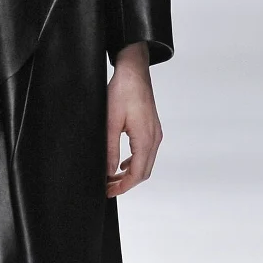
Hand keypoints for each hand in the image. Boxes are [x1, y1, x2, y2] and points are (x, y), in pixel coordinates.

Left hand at [106, 42, 161, 196]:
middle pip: (144, 172)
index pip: (138, 173)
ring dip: (130, 173)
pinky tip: (122, 163)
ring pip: (146, 163)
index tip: (108, 191)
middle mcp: (154, 138)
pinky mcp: (152, 128)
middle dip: (126, 183)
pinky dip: (134, 162)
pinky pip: (146, 152)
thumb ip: (110, 149)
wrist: (134, 71)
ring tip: (112, 177)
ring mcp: (155, 133)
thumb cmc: (123, 91)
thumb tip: (109, 171)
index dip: (123, 186)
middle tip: (107, 187)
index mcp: (145, 138)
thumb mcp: (110, 122)